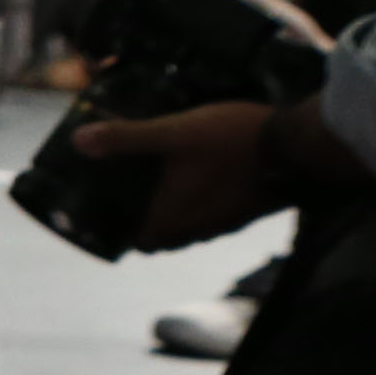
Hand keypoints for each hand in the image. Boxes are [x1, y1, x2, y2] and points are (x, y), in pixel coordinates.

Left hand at [68, 98, 284, 250]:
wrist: (298, 148)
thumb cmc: (231, 142)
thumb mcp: (173, 132)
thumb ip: (126, 138)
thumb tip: (78, 142)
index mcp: (172, 220)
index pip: (135, 241)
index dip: (120, 230)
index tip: (109, 206)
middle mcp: (196, 231)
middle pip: (161, 236)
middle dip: (145, 218)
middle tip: (133, 189)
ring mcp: (225, 225)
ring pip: (188, 227)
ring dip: (174, 211)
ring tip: (163, 180)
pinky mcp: (247, 212)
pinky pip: (213, 216)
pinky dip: (200, 203)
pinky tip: (201, 176)